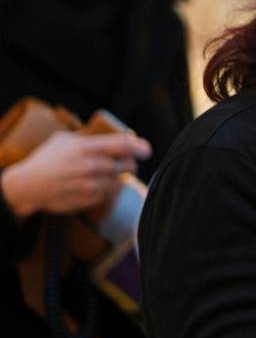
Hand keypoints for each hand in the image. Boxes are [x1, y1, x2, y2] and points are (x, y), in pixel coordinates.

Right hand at [0, 131, 150, 218]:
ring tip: (105, 176)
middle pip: (127, 165)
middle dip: (128, 165)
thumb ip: (88, 138)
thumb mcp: (64, 139)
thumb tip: (112, 138)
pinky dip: (104, 191)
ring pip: (119, 182)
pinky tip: (93, 187)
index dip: (139, 147)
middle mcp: (91, 165)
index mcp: (86, 147)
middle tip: (124, 164)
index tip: (146, 151)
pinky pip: (107, 195)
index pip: (123, 145)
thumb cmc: (46, 159)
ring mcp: (90, 184)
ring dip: (116, 179)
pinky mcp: (88, 199)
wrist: (27, 185)